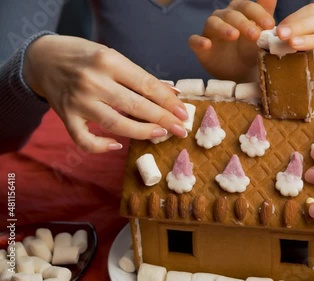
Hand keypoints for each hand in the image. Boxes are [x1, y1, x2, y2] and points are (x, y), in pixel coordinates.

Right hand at [23, 35, 187, 152]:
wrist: (42, 58)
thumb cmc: (85, 56)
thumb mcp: (113, 57)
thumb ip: (140, 76)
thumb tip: (172, 94)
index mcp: (108, 61)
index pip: (147, 85)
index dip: (168, 102)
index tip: (183, 113)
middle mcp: (93, 81)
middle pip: (136, 106)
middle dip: (163, 119)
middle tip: (180, 129)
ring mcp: (78, 101)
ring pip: (116, 124)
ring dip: (142, 132)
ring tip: (160, 134)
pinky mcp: (65, 116)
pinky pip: (84, 140)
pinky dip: (101, 147)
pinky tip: (117, 146)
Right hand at [189, 0, 276, 81]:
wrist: (239, 72)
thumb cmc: (250, 49)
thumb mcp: (262, 35)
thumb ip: (266, 16)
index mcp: (239, 11)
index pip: (248, 7)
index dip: (258, 14)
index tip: (270, 25)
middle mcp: (223, 17)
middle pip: (232, 14)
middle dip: (244, 23)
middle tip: (255, 35)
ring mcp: (210, 31)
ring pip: (213, 23)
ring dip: (223, 28)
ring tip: (233, 35)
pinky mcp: (200, 47)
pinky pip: (195, 40)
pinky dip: (199, 41)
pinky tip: (206, 44)